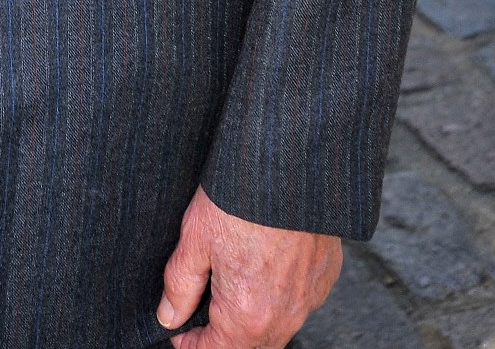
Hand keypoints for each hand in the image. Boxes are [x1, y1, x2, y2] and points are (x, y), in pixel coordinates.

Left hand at [157, 185, 341, 348]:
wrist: (290, 163)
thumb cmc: (241, 198)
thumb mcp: (195, 238)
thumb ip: (179, 285)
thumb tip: (169, 316)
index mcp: (247, 316)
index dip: (189, 343)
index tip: (177, 327)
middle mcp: (284, 316)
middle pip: (248, 345)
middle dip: (223, 334)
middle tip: (202, 303)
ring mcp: (309, 297)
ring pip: (276, 326)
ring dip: (252, 315)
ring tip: (233, 278)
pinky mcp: (325, 274)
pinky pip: (298, 300)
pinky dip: (279, 293)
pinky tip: (264, 263)